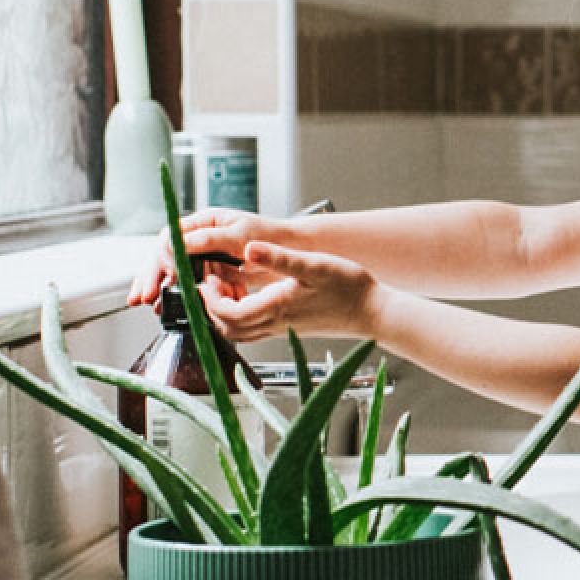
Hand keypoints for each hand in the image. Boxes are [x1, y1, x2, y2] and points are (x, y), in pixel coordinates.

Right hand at [126, 208, 283, 307]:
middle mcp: (202, 237)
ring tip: (154, 306)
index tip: (161, 276)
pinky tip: (173, 307)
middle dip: (153, 276)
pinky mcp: (214, 272)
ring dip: (163, 288)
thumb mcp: (239, 235)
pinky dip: (182, 294)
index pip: (170, 237)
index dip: (161, 257)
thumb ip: (209, 239)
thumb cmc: (272, 235)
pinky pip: (192, 283)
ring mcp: (207, 256)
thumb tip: (179, 243)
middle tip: (143, 297)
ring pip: (176, 271)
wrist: (295, 251)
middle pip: (167, 256)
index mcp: (205, 221)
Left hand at [198, 243, 376, 342]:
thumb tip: (250, 247)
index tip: (206, 279)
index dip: (210, 298)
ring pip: (240, 332)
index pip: (227, 313)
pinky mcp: (290, 328)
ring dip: (226, 313)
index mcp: (277, 307)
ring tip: (229, 287)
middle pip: (228, 328)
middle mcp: (276, 323)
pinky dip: (243, 317)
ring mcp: (283, 329)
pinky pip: (256, 329)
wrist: (373, 313)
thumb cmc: (349, 289)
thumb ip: (280, 258)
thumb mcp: (314, 265)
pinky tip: (252, 296)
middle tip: (211, 283)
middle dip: (212, 307)